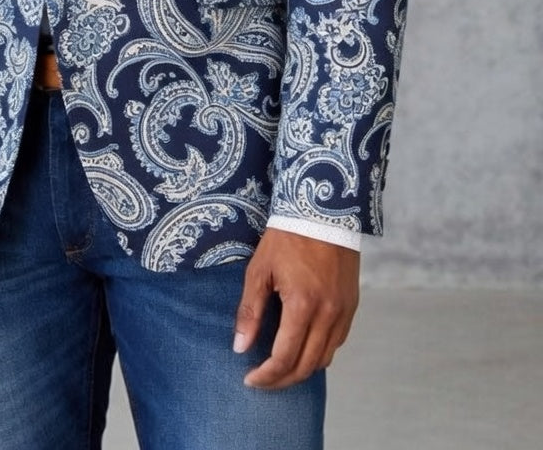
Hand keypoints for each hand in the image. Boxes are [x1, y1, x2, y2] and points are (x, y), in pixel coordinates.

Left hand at [233, 227, 359, 389]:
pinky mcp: (352, 305)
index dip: (266, 375)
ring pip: (324, 358)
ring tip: (279, 366)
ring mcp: (343, 311)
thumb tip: (240, 347)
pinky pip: (337, 342)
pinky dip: (319, 352)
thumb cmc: (287, 237)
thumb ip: (250, 311)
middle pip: (306, 366)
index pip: (284, 358)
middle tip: (262, 380)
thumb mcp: (259, 270)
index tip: (250, 379)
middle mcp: (328, 313)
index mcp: (302, 304)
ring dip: (301, 369)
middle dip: (282, 380)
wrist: (323, 211)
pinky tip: (302, 346)